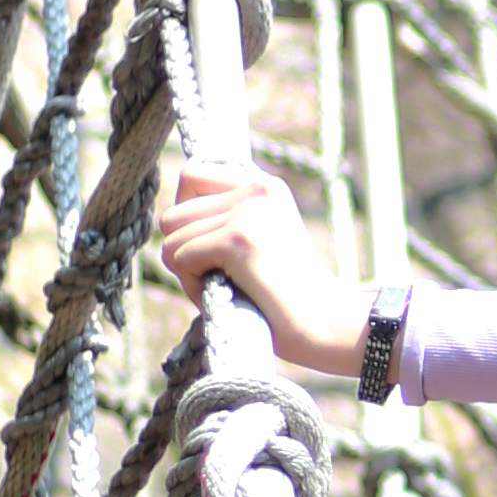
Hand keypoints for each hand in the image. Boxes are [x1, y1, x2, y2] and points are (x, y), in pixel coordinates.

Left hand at [155, 162, 369, 372]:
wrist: (328, 322)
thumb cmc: (290, 295)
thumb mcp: (263, 240)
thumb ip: (227, 219)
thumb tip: (169, 218)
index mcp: (265, 186)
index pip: (192, 175)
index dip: (186, 216)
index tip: (207, 246)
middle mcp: (256, 190)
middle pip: (173, 211)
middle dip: (183, 250)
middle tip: (215, 275)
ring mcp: (247, 213)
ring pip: (170, 237)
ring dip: (186, 271)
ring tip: (223, 286)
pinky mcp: (237, 240)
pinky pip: (179, 258)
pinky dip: (191, 286)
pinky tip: (224, 294)